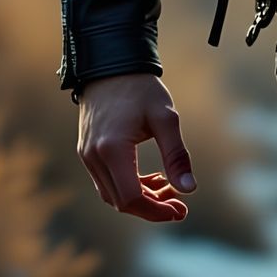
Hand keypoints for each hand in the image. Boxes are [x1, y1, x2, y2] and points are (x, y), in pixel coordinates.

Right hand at [76, 72, 196, 221]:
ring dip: (141, 198)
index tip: (181, 210)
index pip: (132, 198)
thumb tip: (190, 189)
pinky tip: (151, 178)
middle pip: (121, 202)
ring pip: (112, 194)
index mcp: (113, 150)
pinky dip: (128, 186)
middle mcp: (94, 157)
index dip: (156, 211)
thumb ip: (176, 155)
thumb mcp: (166, 118)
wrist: (111, 65)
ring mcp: (87, 156)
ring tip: (169, 189)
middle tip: (180, 206)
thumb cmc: (141, 88)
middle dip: (152, 208)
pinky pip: (107, 181)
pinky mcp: (87, 152)